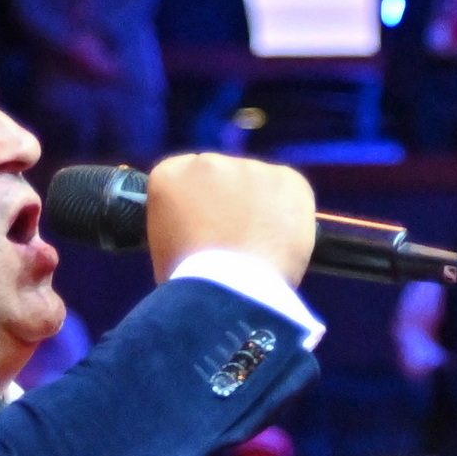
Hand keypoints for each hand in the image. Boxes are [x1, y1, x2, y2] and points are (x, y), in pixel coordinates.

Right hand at [135, 151, 318, 287]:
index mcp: (169, 176)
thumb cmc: (189, 284)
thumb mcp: (164, 250)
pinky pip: (292, 193)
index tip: (209, 227)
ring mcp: (250, 168)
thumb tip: (201, 231)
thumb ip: (180, 226)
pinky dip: (291, 214)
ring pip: (259, 185)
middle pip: (223, 177)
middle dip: (231, 203)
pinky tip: (282, 242)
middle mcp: (207, 163)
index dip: (201, 205)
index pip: (186, 178)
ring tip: (261, 248)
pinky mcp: (287, 179)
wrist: (228, 292)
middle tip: (237, 242)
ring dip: (261, 208)